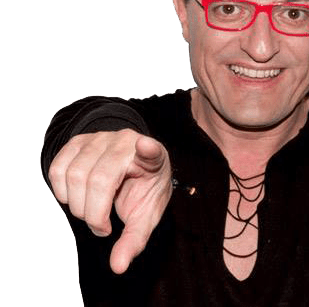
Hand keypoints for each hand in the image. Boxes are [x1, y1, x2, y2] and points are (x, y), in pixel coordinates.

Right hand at [48, 129, 172, 273]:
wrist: (132, 169)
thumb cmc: (142, 191)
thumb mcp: (146, 216)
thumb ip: (134, 239)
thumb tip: (118, 267)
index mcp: (153, 157)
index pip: (152, 151)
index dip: (148, 149)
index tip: (146, 146)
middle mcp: (127, 141)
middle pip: (99, 180)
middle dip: (94, 214)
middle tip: (102, 226)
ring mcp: (101, 138)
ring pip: (74, 174)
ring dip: (77, 205)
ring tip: (93, 212)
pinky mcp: (79, 141)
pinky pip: (58, 168)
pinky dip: (61, 191)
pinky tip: (77, 197)